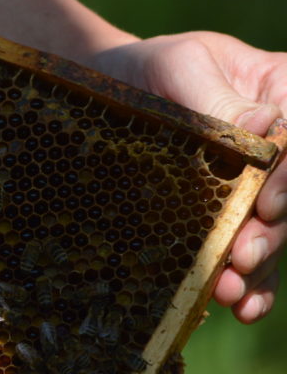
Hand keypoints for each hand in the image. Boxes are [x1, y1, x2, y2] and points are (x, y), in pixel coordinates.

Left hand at [96, 31, 286, 322]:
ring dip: (259, 268)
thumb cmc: (147, 71)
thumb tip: (263, 125)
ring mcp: (256, 190)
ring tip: (231, 292)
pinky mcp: (229, 221)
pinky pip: (251, 258)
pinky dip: (251, 285)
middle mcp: (281, 151)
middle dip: (272, 233)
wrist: (105, 95)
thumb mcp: (177, 66)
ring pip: (273, 234)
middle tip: (242, 258)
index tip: (264, 204)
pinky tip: (240, 306)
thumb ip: (215, 95)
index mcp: (283, 98)